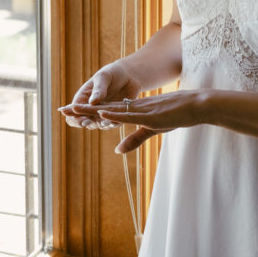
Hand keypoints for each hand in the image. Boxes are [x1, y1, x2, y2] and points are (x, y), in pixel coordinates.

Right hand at [58, 60, 141, 129]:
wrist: (129, 75)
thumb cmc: (112, 73)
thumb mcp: (104, 77)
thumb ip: (98, 89)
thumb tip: (91, 102)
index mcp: (83, 97)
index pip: (73, 111)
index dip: (74, 117)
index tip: (81, 117)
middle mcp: (90, 108)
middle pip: (82, 122)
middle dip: (85, 123)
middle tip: (89, 122)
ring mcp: (102, 113)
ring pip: (98, 124)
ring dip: (101, 124)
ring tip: (105, 122)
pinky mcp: (114, 116)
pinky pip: (112, 123)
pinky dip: (113, 123)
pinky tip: (116, 121)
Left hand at [68, 89, 205, 152]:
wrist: (195, 105)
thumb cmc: (176, 116)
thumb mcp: (152, 130)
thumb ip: (134, 139)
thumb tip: (117, 150)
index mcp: (132, 110)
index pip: (105, 111)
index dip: (88, 111)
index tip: (71, 112)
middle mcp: (132, 108)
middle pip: (103, 108)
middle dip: (82, 110)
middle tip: (62, 110)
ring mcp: (140, 110)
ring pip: (111, 110)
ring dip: (92, 110)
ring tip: (74, 109)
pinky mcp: (149, 115)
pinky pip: (128, 114)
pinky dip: (115, 115)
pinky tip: (102, 113)